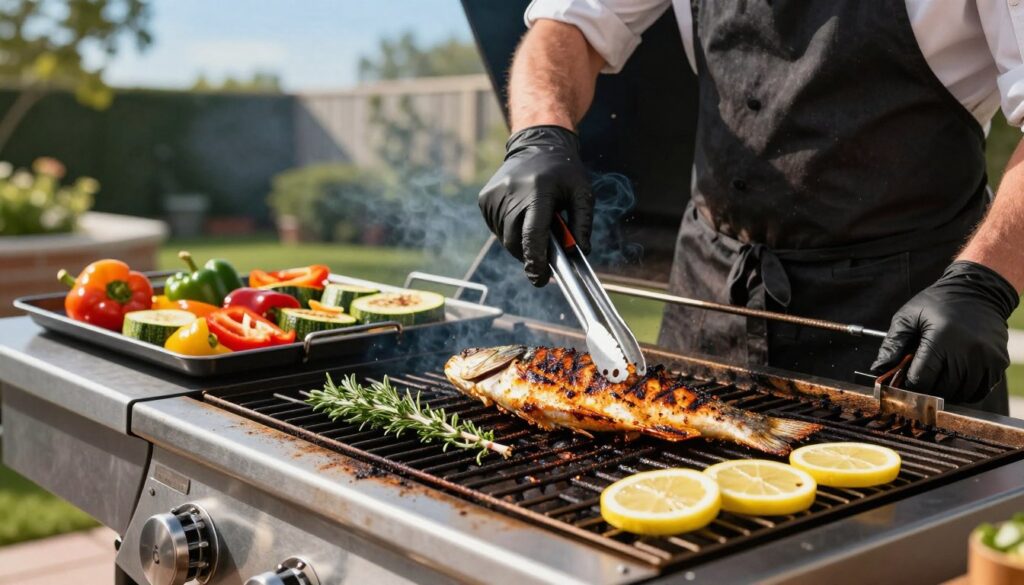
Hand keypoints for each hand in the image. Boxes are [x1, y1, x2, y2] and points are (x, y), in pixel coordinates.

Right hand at [478, 125, 593, 285]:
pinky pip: (497, 229)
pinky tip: (521, 216)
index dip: (536, 261)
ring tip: (534, 225)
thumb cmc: (564, 172)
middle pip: (516, 242)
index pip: (532, 235)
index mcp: (537, 192)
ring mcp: (494, 196)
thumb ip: (582, 225)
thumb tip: (578, 254)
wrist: (537, 144)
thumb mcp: (582, 194)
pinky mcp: (485, 199)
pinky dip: (509, 232)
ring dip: (520, 242)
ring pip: (505, 239)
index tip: (540, 279)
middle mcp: (511, 193)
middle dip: (530, 255)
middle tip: (544, 258)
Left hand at [871, 261, 1018, 402]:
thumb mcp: (908, 316)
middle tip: (921, 378)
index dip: (910, 384)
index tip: (906, 380)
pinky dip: (965, 391)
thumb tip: (878, 369)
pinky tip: (956, 378)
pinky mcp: (998, 363)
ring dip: (946, 392)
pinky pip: (979, 391)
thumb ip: (892, 343)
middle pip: (941, 389)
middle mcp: (966, 351)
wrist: (978, 290)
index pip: (921, 379)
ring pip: (960, 393)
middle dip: (927, 388)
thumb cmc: (938, 302)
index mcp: (941, 339)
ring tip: (938, 375)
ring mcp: (985, 359)